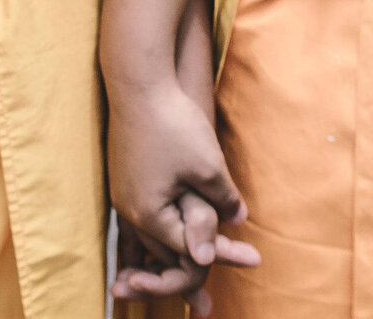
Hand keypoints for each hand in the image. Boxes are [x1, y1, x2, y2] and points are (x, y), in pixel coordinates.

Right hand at [107, 79, 259, 307]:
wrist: (138, 81)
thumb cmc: (172, 123)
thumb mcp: (206, 165)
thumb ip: (221, 199)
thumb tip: (238, 221)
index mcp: (148, 214)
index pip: (185, 251)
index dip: (219, 255)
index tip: (250, 261)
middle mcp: (130, 210)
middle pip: (164, 249)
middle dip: (192, 259)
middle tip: (214, 290)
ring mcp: (123, 192)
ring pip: (151, 232)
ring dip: (175, 242)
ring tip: (195, 256)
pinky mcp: (124, 175)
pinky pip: (143, 213)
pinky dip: (159, 224)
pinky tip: (173, 217)